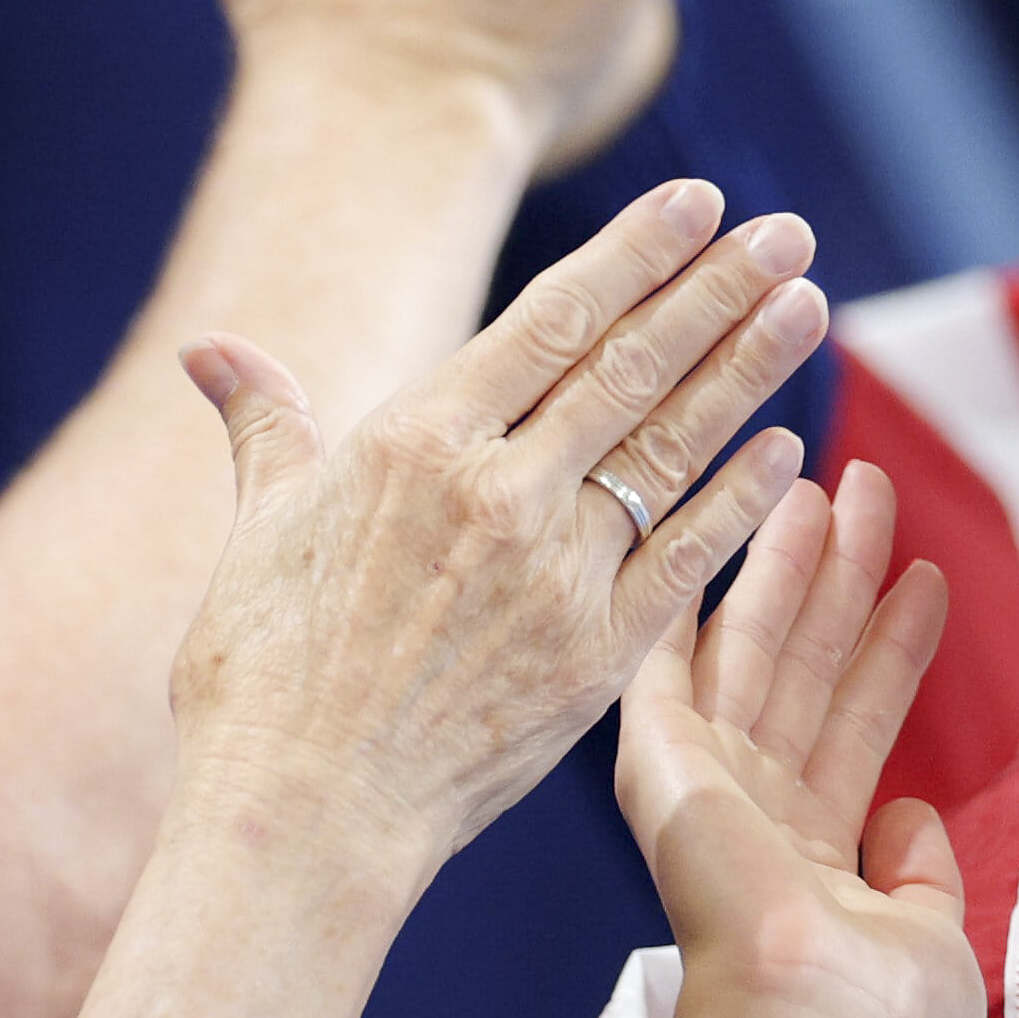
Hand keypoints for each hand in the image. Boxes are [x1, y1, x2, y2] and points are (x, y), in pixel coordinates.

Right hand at [167, 178, 836, 886]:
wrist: (304, 813)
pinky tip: (787, 450)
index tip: (698, 205)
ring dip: (749, 371)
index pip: (554, 317)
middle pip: (634, 366)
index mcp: (418, 440)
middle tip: (789, 234)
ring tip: (808, 305)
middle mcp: (501, 491)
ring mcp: (559, 572)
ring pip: (674, 447)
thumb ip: (264, 425)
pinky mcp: (598, 654)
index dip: (636, 255)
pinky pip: (688, 558)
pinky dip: (741, 500)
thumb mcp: (259, 528)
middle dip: (718, 290)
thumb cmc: (264, 675)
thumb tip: (210, 350)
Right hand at [616, 460, 980, 1017]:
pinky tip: (708, 528)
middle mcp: (751, 810)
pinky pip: (667, 659)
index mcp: (808, 853)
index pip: (857, 722)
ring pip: (755, 644)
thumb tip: (913, 816)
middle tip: (867, 488)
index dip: (893, 648)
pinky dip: (684, 592)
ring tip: (831, 481)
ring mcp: (705, 782)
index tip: (922, 577)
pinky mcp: (662, 762)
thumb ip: (924, 875)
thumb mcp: (933, 942)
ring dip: (792, 562)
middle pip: (806, 663)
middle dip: (839, 574)